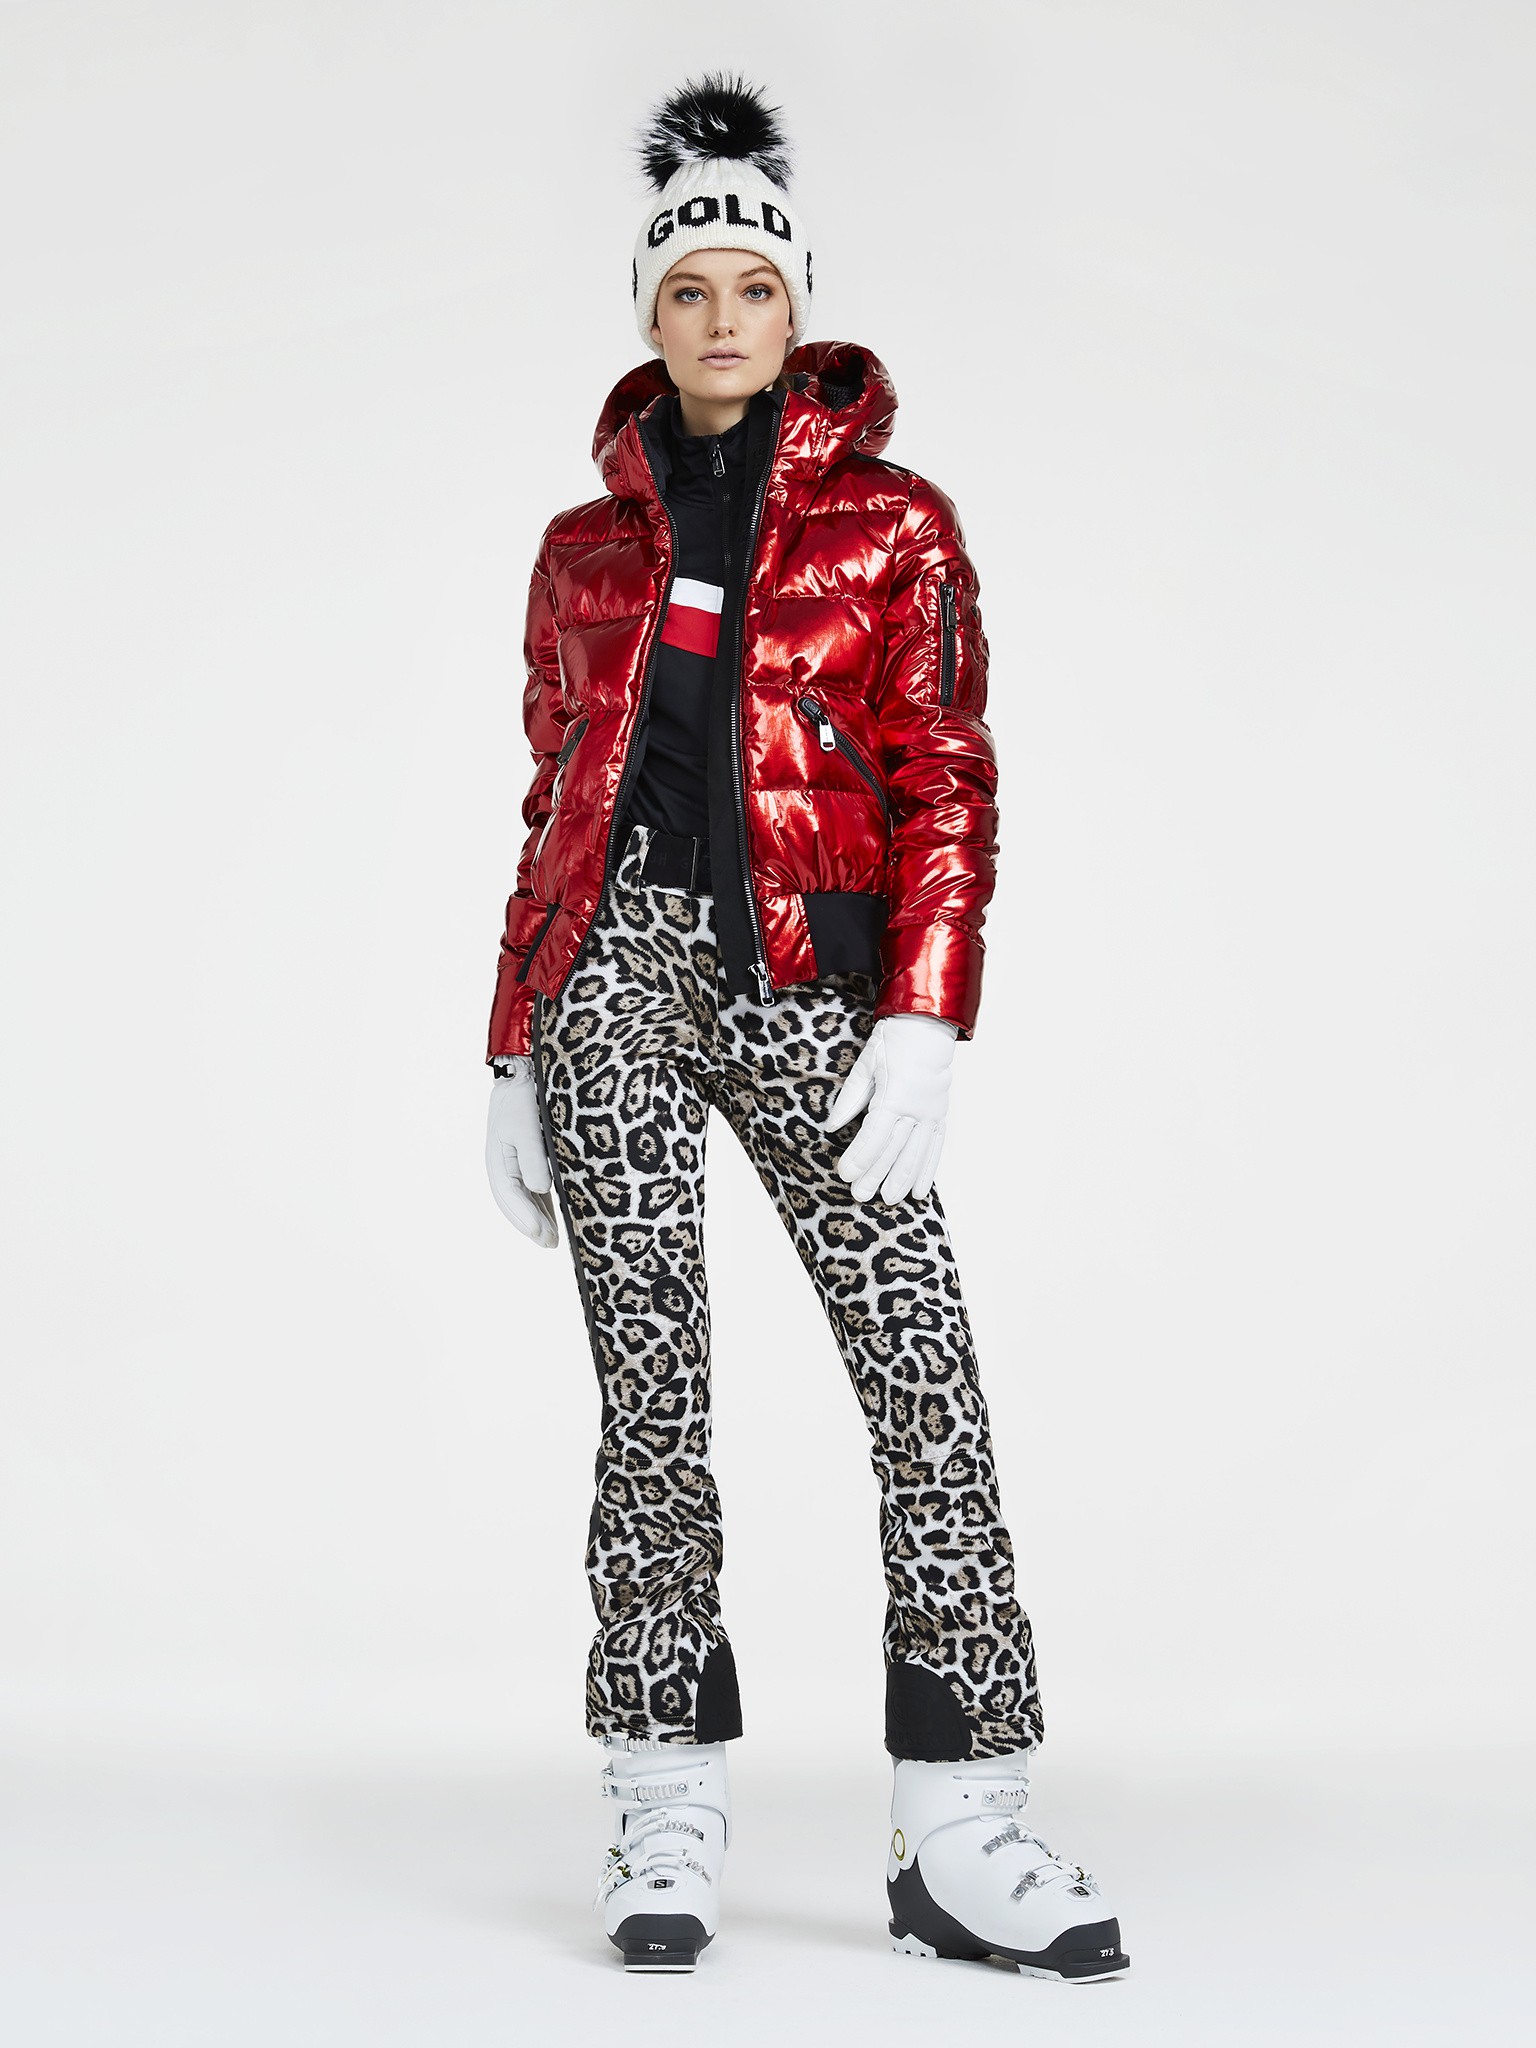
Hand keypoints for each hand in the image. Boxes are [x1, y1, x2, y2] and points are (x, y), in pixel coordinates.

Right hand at [485, 1062, 558, 1247]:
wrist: (523, 1074)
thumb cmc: (523, 1099)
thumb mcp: (525, 1126)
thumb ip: (532, 1158)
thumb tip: (540, 1189)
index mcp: (497, 1161)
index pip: (510, 1197)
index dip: (525, 1218)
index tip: (542, 1234)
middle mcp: (504, 1167)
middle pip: (516, 1204)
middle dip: (532, 1226)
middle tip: (551, 1244)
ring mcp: (514, 1164)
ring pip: (525, 1200)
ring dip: (538, 1220)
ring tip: (553, 1241)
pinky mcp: (527, 1160)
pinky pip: (532, 1190)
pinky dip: (541, 1206)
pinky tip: (554, 1218)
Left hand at [824, 1014, 957, 1204]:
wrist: (928, 1028)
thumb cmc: (892, 1043)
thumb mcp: (865, 1066)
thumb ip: (849, 1099)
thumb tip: (831, 1127)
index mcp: (894, 1095)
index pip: (874, 1135)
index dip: (860, 1157)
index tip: (845, 1174)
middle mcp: (916, 1109)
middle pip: (894, 1150)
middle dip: (876, 1175)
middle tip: (860, 1195)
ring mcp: (931, 1114)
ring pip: (916, 1154)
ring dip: (902, 1180)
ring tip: (889, 1200)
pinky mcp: (941, 1116)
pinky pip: (935, 1149)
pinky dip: (928, 1171)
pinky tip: (920, 1192)